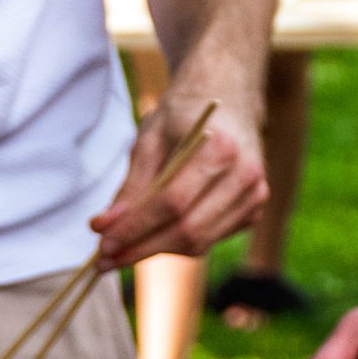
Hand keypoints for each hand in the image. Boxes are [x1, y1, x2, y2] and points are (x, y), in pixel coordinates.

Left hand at [88, 94, 265, 269]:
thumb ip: (131, 185)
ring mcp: (254, 196)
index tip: (102, 244)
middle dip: (141, 249)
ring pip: (198, 243)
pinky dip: (175, 245)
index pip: (173, 203)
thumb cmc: (183, 115)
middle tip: (104, 260)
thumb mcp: (149, 139)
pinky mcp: (252, 211)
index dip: (135, 228)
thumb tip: (105, 227)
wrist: (227, 98)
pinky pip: (208, 240)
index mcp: (221, 149)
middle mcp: (245, 175)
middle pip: (187, 231)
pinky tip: (151, 238)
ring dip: (155, 252)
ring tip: (120, 253)